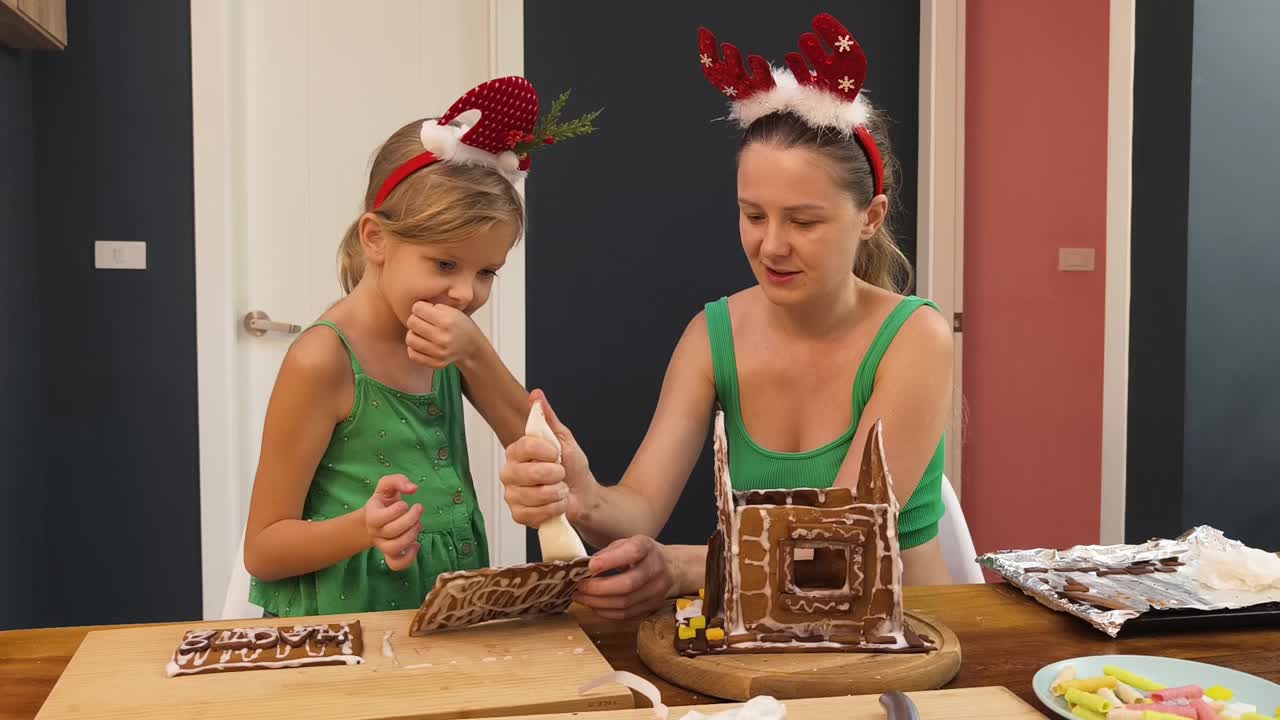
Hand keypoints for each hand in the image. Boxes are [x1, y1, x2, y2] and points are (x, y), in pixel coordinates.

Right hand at [364, 474, 423, 570]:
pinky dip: (408, 558)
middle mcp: (375, 532)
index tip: (405, 503)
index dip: (395, 511)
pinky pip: (396, 564)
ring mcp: (382, 545)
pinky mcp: (390, 554)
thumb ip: (398, 481)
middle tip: (419, 509)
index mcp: (371, 514)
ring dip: (411, 536)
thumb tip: (413, 488)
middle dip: (410, 520)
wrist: (376, 517)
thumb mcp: (387, 485)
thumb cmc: (384, 499)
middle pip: (391, 532)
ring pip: (393, 548)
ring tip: (418, 525)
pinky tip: (416, 545)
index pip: (379, 518)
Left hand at [406, 301, 486, 368]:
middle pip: (411, 322)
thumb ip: (434, 307)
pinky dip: (414, 348)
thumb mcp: (453, 310)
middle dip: (415, 319)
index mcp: (447, 321)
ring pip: (410, 339)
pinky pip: (412, 355)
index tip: (425, 310)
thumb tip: (416, 308)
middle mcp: (443, 337)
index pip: (417, 308)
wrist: (472, 347)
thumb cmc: (460, 325)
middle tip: (422, 321)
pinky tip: (421, 343)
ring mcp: (439, 352)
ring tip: (421, 332)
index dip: (419, 307)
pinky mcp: (436, 363)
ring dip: (413, 334)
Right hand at [500, 390, 592, 527]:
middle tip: (560, 474)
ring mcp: (512, 494)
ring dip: (556, 493)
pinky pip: (532, 514)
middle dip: (553, 475)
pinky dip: (552, 510)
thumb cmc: (572, 468)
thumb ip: (547, 418)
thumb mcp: (564, 439)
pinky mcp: (518, 514)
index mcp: (518, 451)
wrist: (583, 495)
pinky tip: (555, 504)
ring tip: (560, 490)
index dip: (545, 451)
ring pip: (532, 495)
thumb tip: (536, 396)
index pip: (524, 446)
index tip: (556, 454)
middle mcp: (510, 471)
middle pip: (526, 473)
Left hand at [575, 536, 675, 619]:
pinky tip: (594, 605)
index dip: (610, 560)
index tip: (590, 566)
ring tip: (581, 597)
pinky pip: (626, 614)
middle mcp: (655, 569)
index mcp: (647, 548)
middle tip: (579, 587)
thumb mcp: (627, 543)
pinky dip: (606, 612)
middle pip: (628, 584)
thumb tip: (583, 568)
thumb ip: (608, 553)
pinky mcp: (652, 606)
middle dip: (599, 588)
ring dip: (598, 602)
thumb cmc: (642, 554)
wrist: (671, 568)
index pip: (632, 553)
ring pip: (625, 603)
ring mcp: (656, 590)